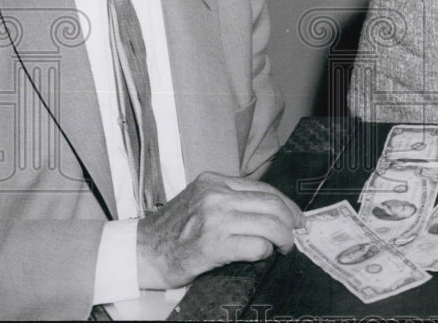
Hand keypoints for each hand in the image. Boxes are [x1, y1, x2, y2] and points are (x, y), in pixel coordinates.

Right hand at [136, 171, 303, 288]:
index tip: (296, 215)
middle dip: (291, 221)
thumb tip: (269, 210)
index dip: (286, 203)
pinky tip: (261, 255)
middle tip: (294, 234)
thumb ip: (229, 200)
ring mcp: (215, 219)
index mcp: (214, 182)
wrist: (141, 252)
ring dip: (283, 238)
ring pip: (269, 224)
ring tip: (283, 247)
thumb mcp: (200, 201)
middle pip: (271, 204)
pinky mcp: (213, 245)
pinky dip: (265, 251)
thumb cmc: (172, 231)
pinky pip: (256, 246)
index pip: (263, 188)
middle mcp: (216, 196)